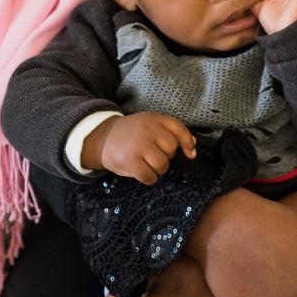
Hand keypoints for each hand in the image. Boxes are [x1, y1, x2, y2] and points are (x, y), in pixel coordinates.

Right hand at [81, 112, 196, 184]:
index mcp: (154, 118)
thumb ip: (172, 132)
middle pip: (171, 149)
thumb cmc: (132, 135)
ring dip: (158, 169)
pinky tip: (141, 172)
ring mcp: (138, 145)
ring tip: (147, 163)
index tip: (190, 154)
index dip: (187, 143)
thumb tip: (193, 145)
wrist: (103, 138)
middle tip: (152, 154)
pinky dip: (149, 179)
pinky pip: (150, 177)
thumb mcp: (151, 126)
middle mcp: (147, 129)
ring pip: (163, 165)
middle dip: (166, 156)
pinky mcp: (130, 161)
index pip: (179, 129)